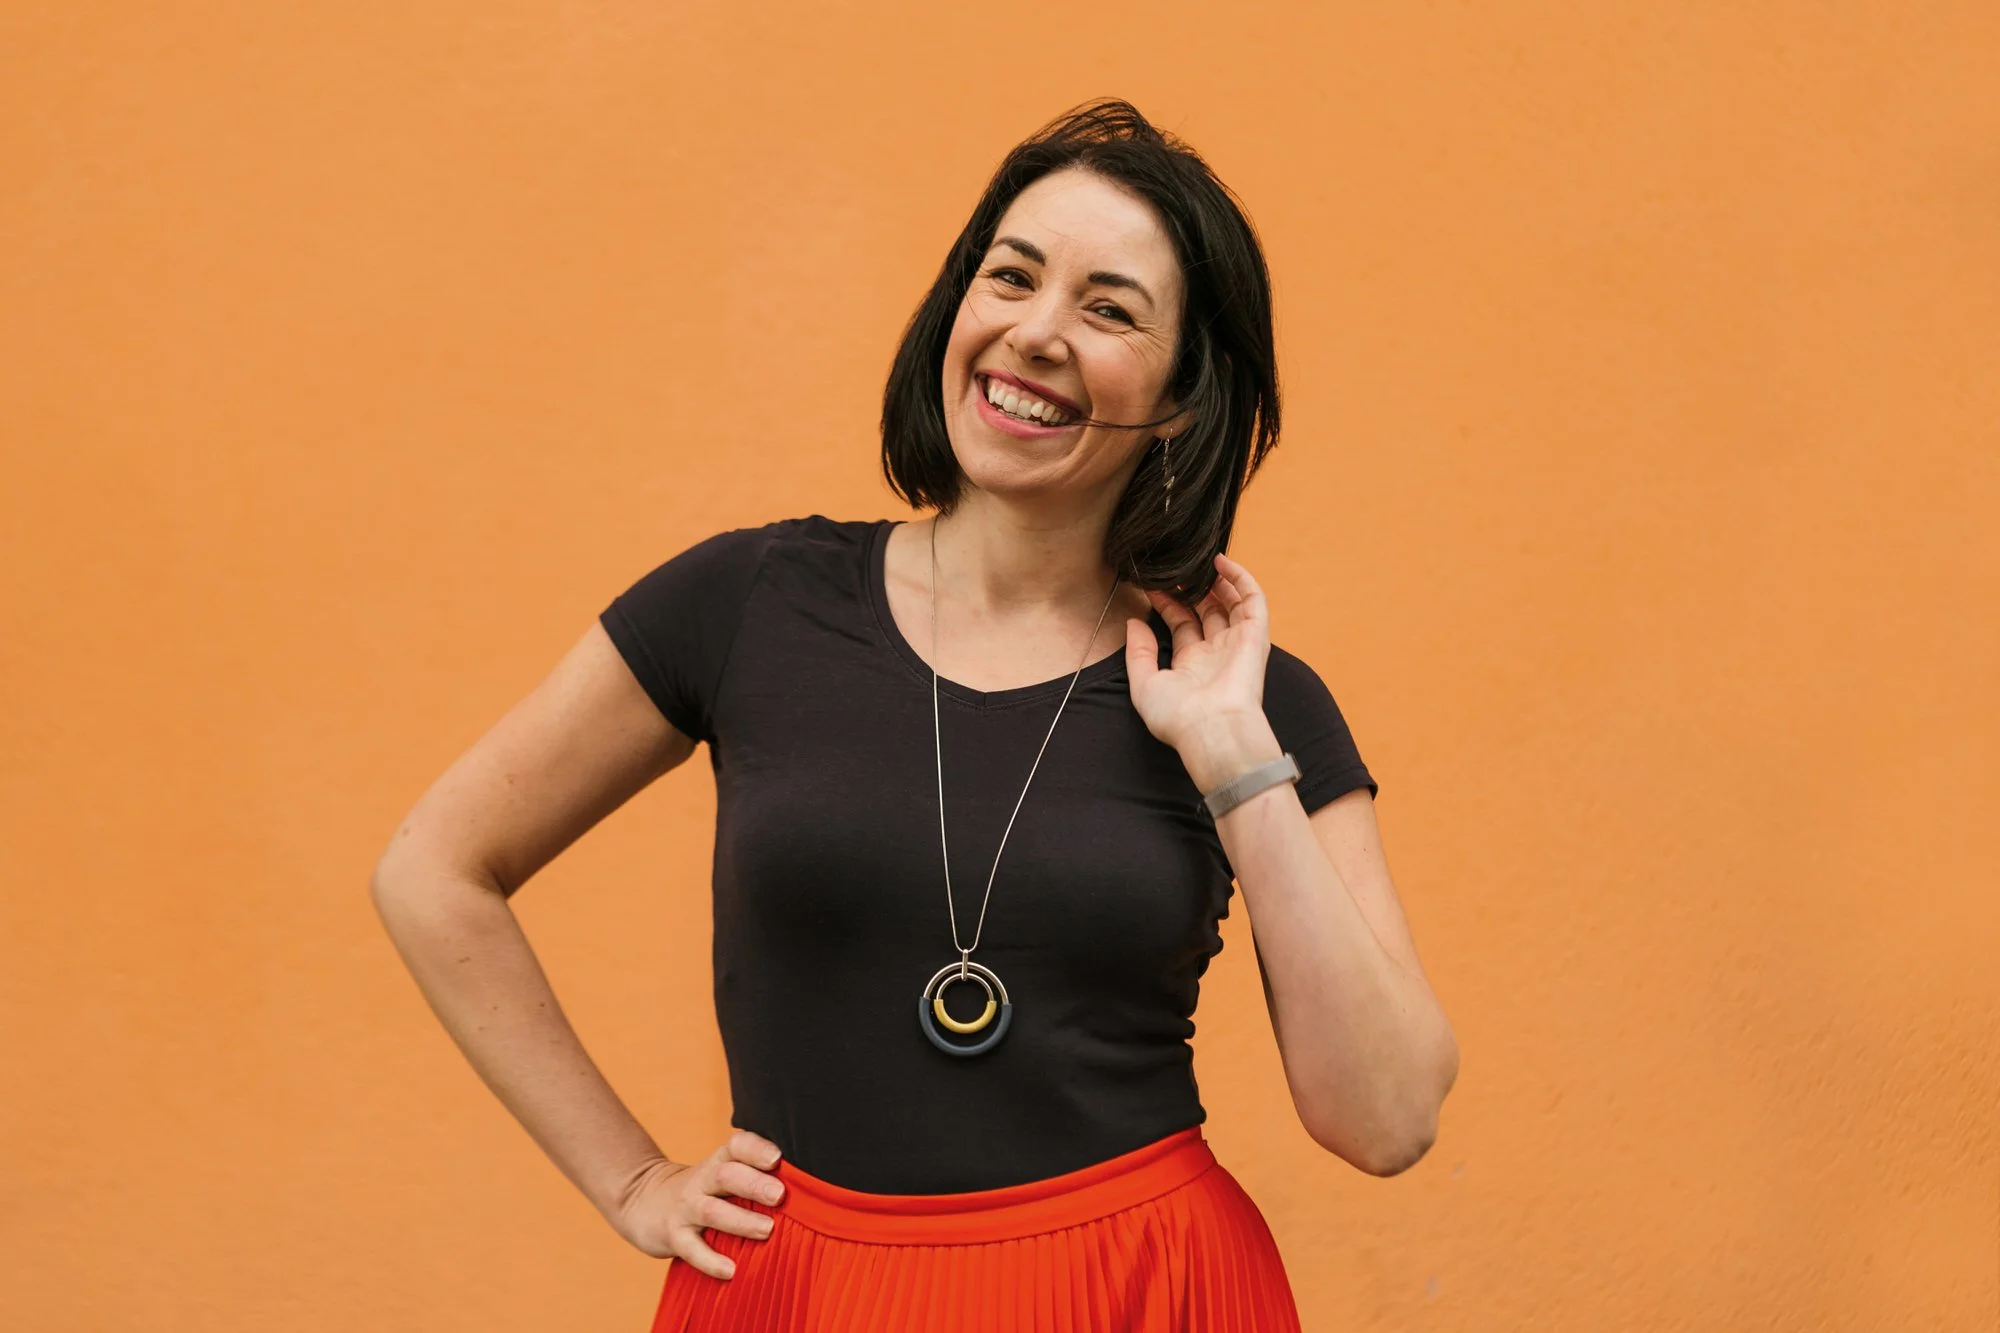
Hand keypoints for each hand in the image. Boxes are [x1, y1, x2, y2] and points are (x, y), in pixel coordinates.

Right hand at [608, 1128, 785, 1279]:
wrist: (644, 1202)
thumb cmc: (703, 1190)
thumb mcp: (722, 1175)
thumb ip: (755, 1177)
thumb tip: (809, 1190)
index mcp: (719, 1162)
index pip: (736, 1146)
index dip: (755, 1149)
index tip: (778, 1157)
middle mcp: (702, 1180)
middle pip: (726, 1174)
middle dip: (753, 1183)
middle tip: (780, 1194)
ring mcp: (685, 1208)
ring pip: (712, 1211)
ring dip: (740, 1220)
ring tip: (767, 1230)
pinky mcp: (673, 1235)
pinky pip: (691, 1248)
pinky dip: (710, 1260)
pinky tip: (731, 1271)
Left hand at [1123, 551, 1271, 754]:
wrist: (1212, 730)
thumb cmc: (1177, 717)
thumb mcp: (1143, 684)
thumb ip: (1137, 652)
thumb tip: (1132, 622)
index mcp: (1191, 666)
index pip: (1181, 624)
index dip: (1167, 603)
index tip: (1151, 586)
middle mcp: (1215, 653)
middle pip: (1206, 611)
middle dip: (1191, 589)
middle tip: (1175, 569)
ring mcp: (1237, 644)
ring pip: (1231, 603)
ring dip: (1217, 581)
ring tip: (1199, 561)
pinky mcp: (1255, 636)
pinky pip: (1252, 600)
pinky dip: (1241, 579)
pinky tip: (1221, 563)